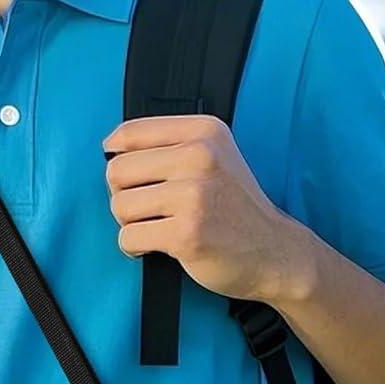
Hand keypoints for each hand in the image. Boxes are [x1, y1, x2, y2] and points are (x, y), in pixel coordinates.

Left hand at [102, 114, 300, 303]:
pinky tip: (159, 244)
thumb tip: (110, 147)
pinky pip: (128, 237)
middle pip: (117, 171)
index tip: (135, 179)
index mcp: (204, 131)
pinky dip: (135, 246)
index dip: (120, 160)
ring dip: (131, 223)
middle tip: (149, 209)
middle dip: (124, 195)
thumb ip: (168, 144)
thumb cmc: (233, 207)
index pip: (128, 134)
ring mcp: (194, 196)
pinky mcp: (187, 233)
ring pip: (120, 206)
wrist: (274, 251)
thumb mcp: (213, 157)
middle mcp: (201, 156)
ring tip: (158, 226)